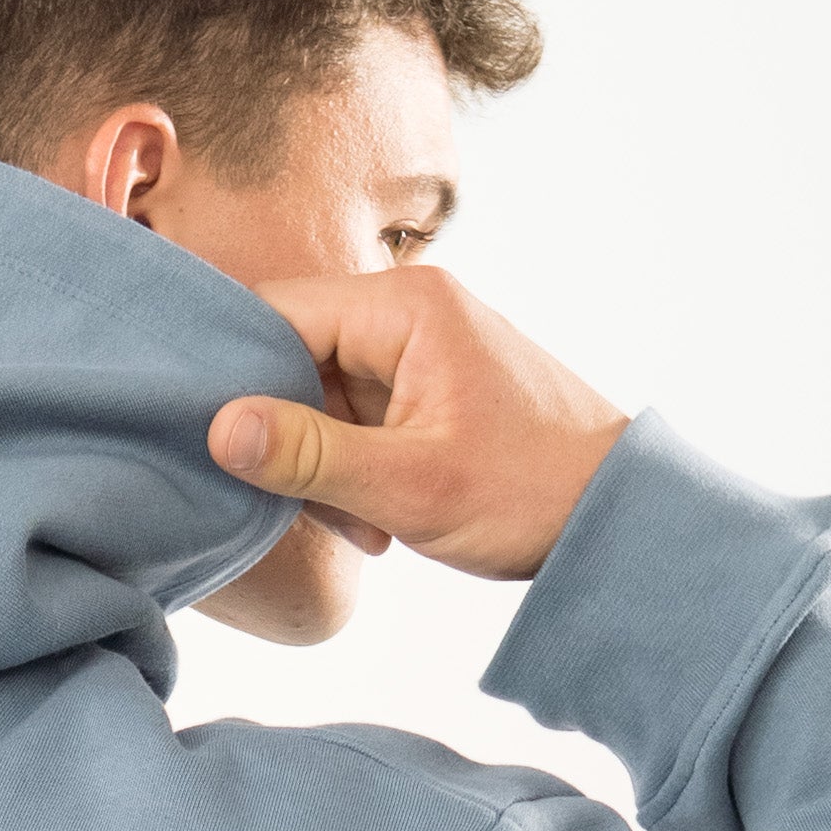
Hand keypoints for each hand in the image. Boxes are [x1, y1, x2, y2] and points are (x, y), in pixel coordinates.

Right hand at [209, 271, 628, 580]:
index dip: (234, 376)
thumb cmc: (530, 493)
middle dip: (289, 437)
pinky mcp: (429, 384)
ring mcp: (420, 346)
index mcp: (404, 306)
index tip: (213, 443)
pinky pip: (359, 415)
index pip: (276, 313)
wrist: (617, 516)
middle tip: (306, 506)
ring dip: (324, 466)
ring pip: (322, 395)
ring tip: (366, 524)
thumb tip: (219, 427)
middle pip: (294, 356)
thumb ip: (307, 454)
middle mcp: (408, 308)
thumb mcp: (407, 485)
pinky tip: (380, 518)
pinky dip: (355, 468)